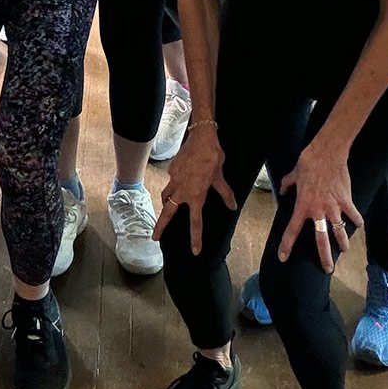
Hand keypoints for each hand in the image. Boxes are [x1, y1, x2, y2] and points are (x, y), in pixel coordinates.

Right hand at [154, 121, 236, 254]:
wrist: (201, 138)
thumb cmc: (212, 158)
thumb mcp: (220, 177)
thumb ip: (225, 193)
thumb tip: (232, 206)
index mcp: (196, 196)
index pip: (195, 222)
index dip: (195, 238)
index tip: (194, 251)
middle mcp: (182, 190)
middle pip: (167, 212)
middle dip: (160, 226)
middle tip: (155, 237)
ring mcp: (174, 179)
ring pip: (165, 196)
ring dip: (165, 204)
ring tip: (165, 207)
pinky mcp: (172, 169)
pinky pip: (170, 180)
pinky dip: (173, 184)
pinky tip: (179, 178)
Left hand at [276, 142, 365, 271]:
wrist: (327, 153)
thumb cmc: (309, 163)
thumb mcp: (293, 174)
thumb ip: (288, 185)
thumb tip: (283, 189)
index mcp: (302, 206)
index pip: (292, 230)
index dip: (286, 245)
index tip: (283, 257)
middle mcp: (318, 210)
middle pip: (321, 239)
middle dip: (324, 256)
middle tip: (327, 269)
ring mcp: (333, 207)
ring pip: (339, 231)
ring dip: (343, 242)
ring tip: (345, 250)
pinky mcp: (346, 200)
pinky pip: (353, 215)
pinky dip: (357, 220)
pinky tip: (359, 225)